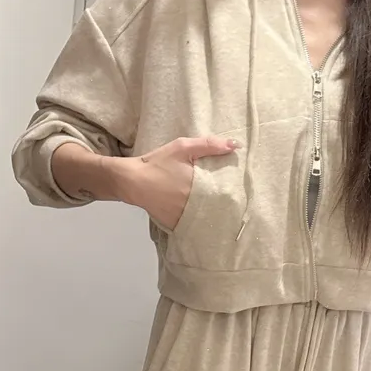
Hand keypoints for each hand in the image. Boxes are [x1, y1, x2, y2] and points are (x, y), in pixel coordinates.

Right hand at [124, 135, 238, 230]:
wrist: (132, 181)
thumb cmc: (158, 163)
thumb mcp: (182, 147)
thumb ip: (209, 145)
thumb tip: (235, 145)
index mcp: (200, 187)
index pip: (226, 193)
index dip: (233, 192)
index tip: (238, 190)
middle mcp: (195, 205)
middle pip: (217, 207)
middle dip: (223, 204)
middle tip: (230, 200)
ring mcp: (184, 217)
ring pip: (205, 217)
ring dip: (210, 214)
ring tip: (216, 209)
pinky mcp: (175, 225)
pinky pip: (191, 225)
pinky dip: (196, 222)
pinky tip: (199, 216)